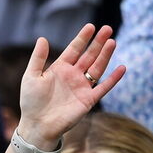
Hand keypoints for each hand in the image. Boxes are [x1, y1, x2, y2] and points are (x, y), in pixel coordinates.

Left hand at [16, 24, 125, 147]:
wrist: (37, 125)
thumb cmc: (31, 102)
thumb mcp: (31, 77)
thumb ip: (38, 58)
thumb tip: (42, 38)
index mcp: (60, 68)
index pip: (74, 49)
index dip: (82, 38)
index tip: (91, 27)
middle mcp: (73, 76)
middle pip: (89, 55)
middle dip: (98, 43)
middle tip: (107, 28)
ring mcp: (82, 87)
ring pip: (97, 68)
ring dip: (105, 55)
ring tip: (112, 42)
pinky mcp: (88, 100)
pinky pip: (104, 88)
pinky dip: (113, 79)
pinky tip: (122, 68)